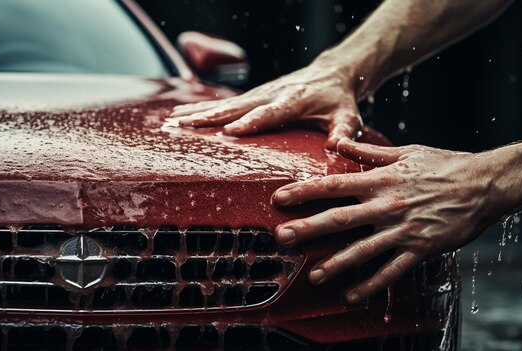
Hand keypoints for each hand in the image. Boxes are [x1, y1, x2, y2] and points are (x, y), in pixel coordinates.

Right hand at [169, 65, 361, 149]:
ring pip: (225, 103)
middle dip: (211, 116)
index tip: (229, 132)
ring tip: (174, 121)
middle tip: (186, 125)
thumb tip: (337, 147)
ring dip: (199, 111)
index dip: (250, 122)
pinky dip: (202, 107)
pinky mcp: (253, 95)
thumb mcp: (348, 116)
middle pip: (238, 106)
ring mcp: (260, 93)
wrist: (330, 74)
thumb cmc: (338, 100)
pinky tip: (181, 113)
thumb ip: (344, 131)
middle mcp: (272, 94)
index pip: (269, 113)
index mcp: (294, 100)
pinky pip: (224, 102)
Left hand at [272, 138, 503, 303]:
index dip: (304, 191)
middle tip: (282, 239)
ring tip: (314, 276)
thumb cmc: (444, 165)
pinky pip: (392, 270)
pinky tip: (352, 296)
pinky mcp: (420, 248)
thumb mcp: (405, 152)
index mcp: (381, 179)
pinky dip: (371, 285)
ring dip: (336, 264)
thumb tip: (338, 143)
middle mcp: (387, 204)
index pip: (334, 185)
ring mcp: (403, 228)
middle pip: (340, 218)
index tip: (279, 198)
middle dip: (308, 228)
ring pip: (363, 249)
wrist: (484, 183)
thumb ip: (368, 153)